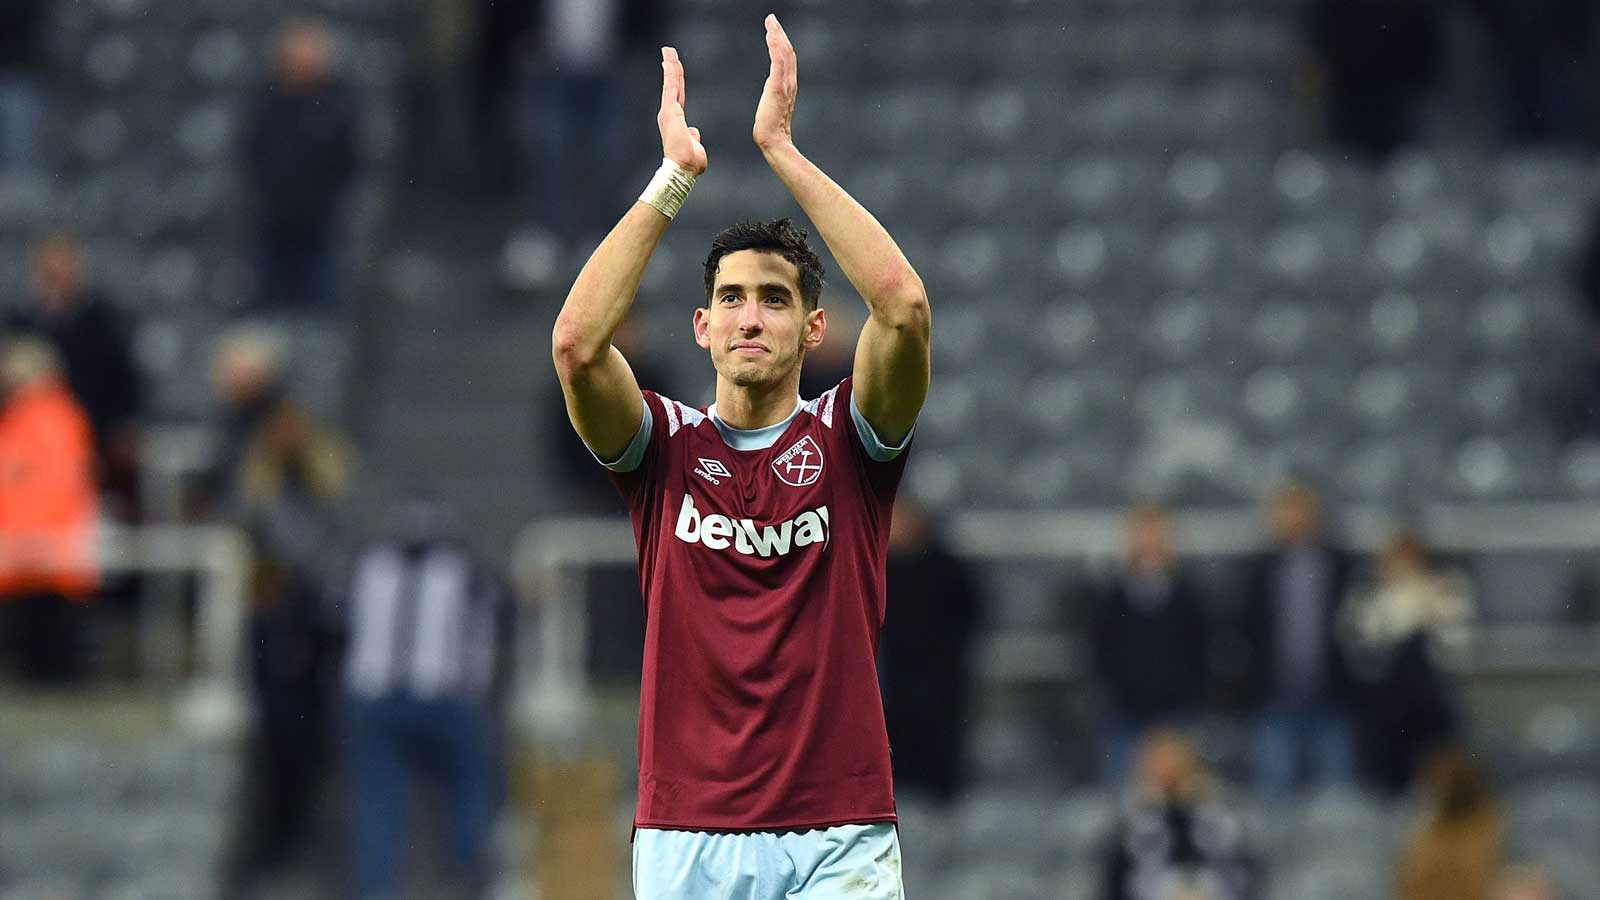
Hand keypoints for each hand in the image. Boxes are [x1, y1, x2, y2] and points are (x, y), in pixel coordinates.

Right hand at [658, 46, 706, 175]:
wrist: (682, 169)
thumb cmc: (688, 163)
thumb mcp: (694, 146)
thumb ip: (693, 136)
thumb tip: (694, 133)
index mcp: (676, 120)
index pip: (678, 95)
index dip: (677, 81)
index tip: (675, 67)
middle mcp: (669, 113)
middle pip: (672, 86)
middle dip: (671, 68)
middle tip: (668, 52)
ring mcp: (668, 111)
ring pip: (671, 83)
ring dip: (670, 66)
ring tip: (668, 51)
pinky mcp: (669, 111)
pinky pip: (671, 88)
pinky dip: (670, 74)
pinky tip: (669, 62)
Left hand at [753, 14, 796, 151]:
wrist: (773, 141)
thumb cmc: (771, 130)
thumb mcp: (773, 107)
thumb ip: (774, 96)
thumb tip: (770, 91)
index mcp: (788, 87)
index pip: (787, 60)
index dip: (781, 43)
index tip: (774, 30)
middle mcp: (790, 83)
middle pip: (787, 52)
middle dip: (779, 34)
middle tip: (771, 19)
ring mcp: (785, 84)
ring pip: (784, 53)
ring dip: (777, 35)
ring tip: (770, 22)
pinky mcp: (778, 87)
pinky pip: (778, 61)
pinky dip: (775, 46)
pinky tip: (770, 35)